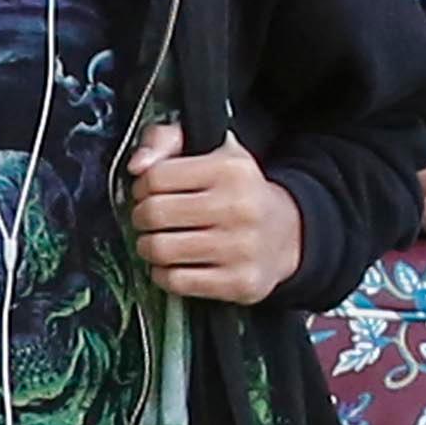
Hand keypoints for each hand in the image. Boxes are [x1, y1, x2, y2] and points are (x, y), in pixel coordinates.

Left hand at [123, 111, 301, 305]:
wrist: (289, 233)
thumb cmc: (240, 192)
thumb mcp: (212, 152)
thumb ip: (166, 142)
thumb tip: (137, 166)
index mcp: (231, 170)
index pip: (157, 177)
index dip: (141, 186)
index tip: (147, 192)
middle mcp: (239, 208)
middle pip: (154, 214)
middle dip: (141, 217)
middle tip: (149, 219)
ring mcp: (241, 248)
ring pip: (161, 250)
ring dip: (148, 247)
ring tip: (157, 241)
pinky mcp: (239, 282)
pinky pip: (177, 281)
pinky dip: (163, 274)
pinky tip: (171, 264)